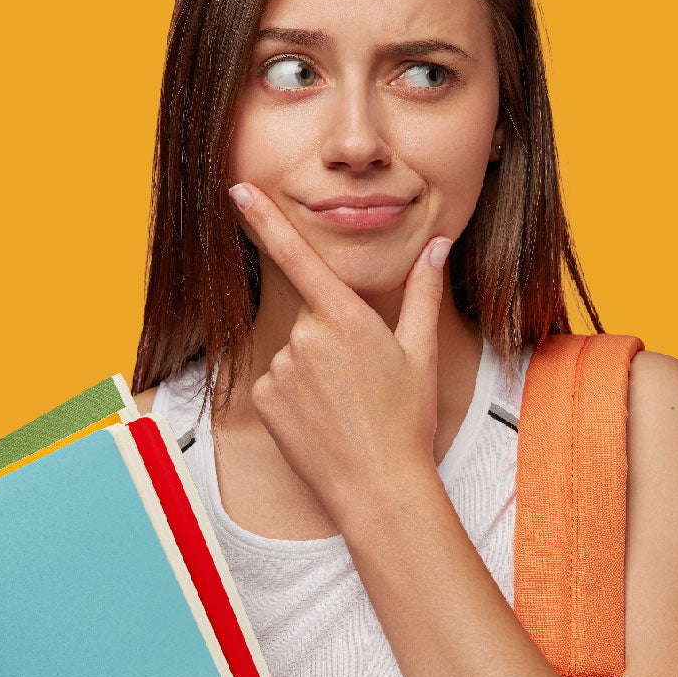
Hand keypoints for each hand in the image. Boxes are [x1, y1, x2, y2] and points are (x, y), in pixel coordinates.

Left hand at [228, 182, 451, 521]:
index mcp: (345, 318)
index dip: (265, 219)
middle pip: (310, 319)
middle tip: (360, 380)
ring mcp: (281, 369)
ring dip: (312, 369)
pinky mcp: (263, 399)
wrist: (378, 486)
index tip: (239, 190)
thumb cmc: (406, 419)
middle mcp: (305, 337)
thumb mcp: (421, 352)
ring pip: (293, 352)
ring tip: (343, 406)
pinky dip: (293, 395)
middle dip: (330, 339)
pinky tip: (319, 419)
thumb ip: (421, 292)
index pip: (299, 256)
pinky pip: (276, 382)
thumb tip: (437, 245)